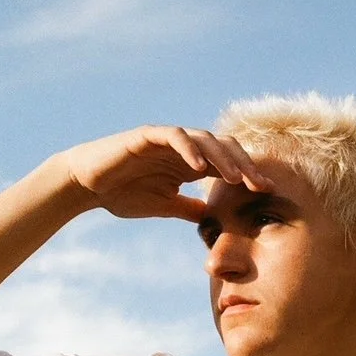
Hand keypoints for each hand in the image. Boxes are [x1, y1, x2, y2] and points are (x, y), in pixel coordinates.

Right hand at [62, 126, 271, 222]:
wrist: (87, 186)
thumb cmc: (123, 193)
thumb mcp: (165, 206)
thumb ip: (190, 209)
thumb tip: (213, 220)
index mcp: (191, 162)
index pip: (228, 164)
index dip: (249, 176)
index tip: (268, 194)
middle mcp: (184, 147)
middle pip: (224, 148)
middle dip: (246, 167)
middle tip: (262, 187)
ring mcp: (167, 138)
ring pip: (205, 140)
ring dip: (224, 158)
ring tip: (238, 179)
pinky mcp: (147, 135)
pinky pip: (174, 136)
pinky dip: (190, 149)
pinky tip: (201, 167)